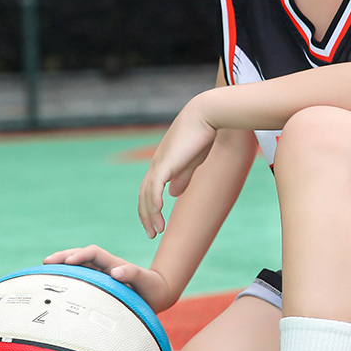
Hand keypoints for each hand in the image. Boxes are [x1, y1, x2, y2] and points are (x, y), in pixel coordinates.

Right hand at [43, 244, 171, 312]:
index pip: (93, 253)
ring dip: (62, 266)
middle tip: (46, 262)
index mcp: (113, 264)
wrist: (157, 295)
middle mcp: (104, 267)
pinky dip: (67, 279)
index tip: (68, 262)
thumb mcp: (146, 281)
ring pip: (77, 267)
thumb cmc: (152, 288)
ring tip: (44, 270)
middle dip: (63, 256)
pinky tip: (54, 287)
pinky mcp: (98, 286)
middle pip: (80, 256)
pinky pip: (80, 279)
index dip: (80, 255)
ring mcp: (100, 275)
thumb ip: (133, 274)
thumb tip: (115, 272)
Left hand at [138, 96, 216, 238]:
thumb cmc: (201, 135)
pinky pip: (155, 185)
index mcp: (161, 164)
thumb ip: (182, 177)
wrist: (206, 115)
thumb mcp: (191, 162)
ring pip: (148, 194)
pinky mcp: (166, 161)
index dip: (149, 209)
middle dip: (146, 217)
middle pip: (144, 196)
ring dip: (151, 214)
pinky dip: (154, 200)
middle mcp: (156, 164)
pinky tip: (158, 212)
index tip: (154, 226)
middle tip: (152, 235)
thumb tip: (173, 194)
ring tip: (157, 231)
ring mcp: (159, 162)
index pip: (148, 191)